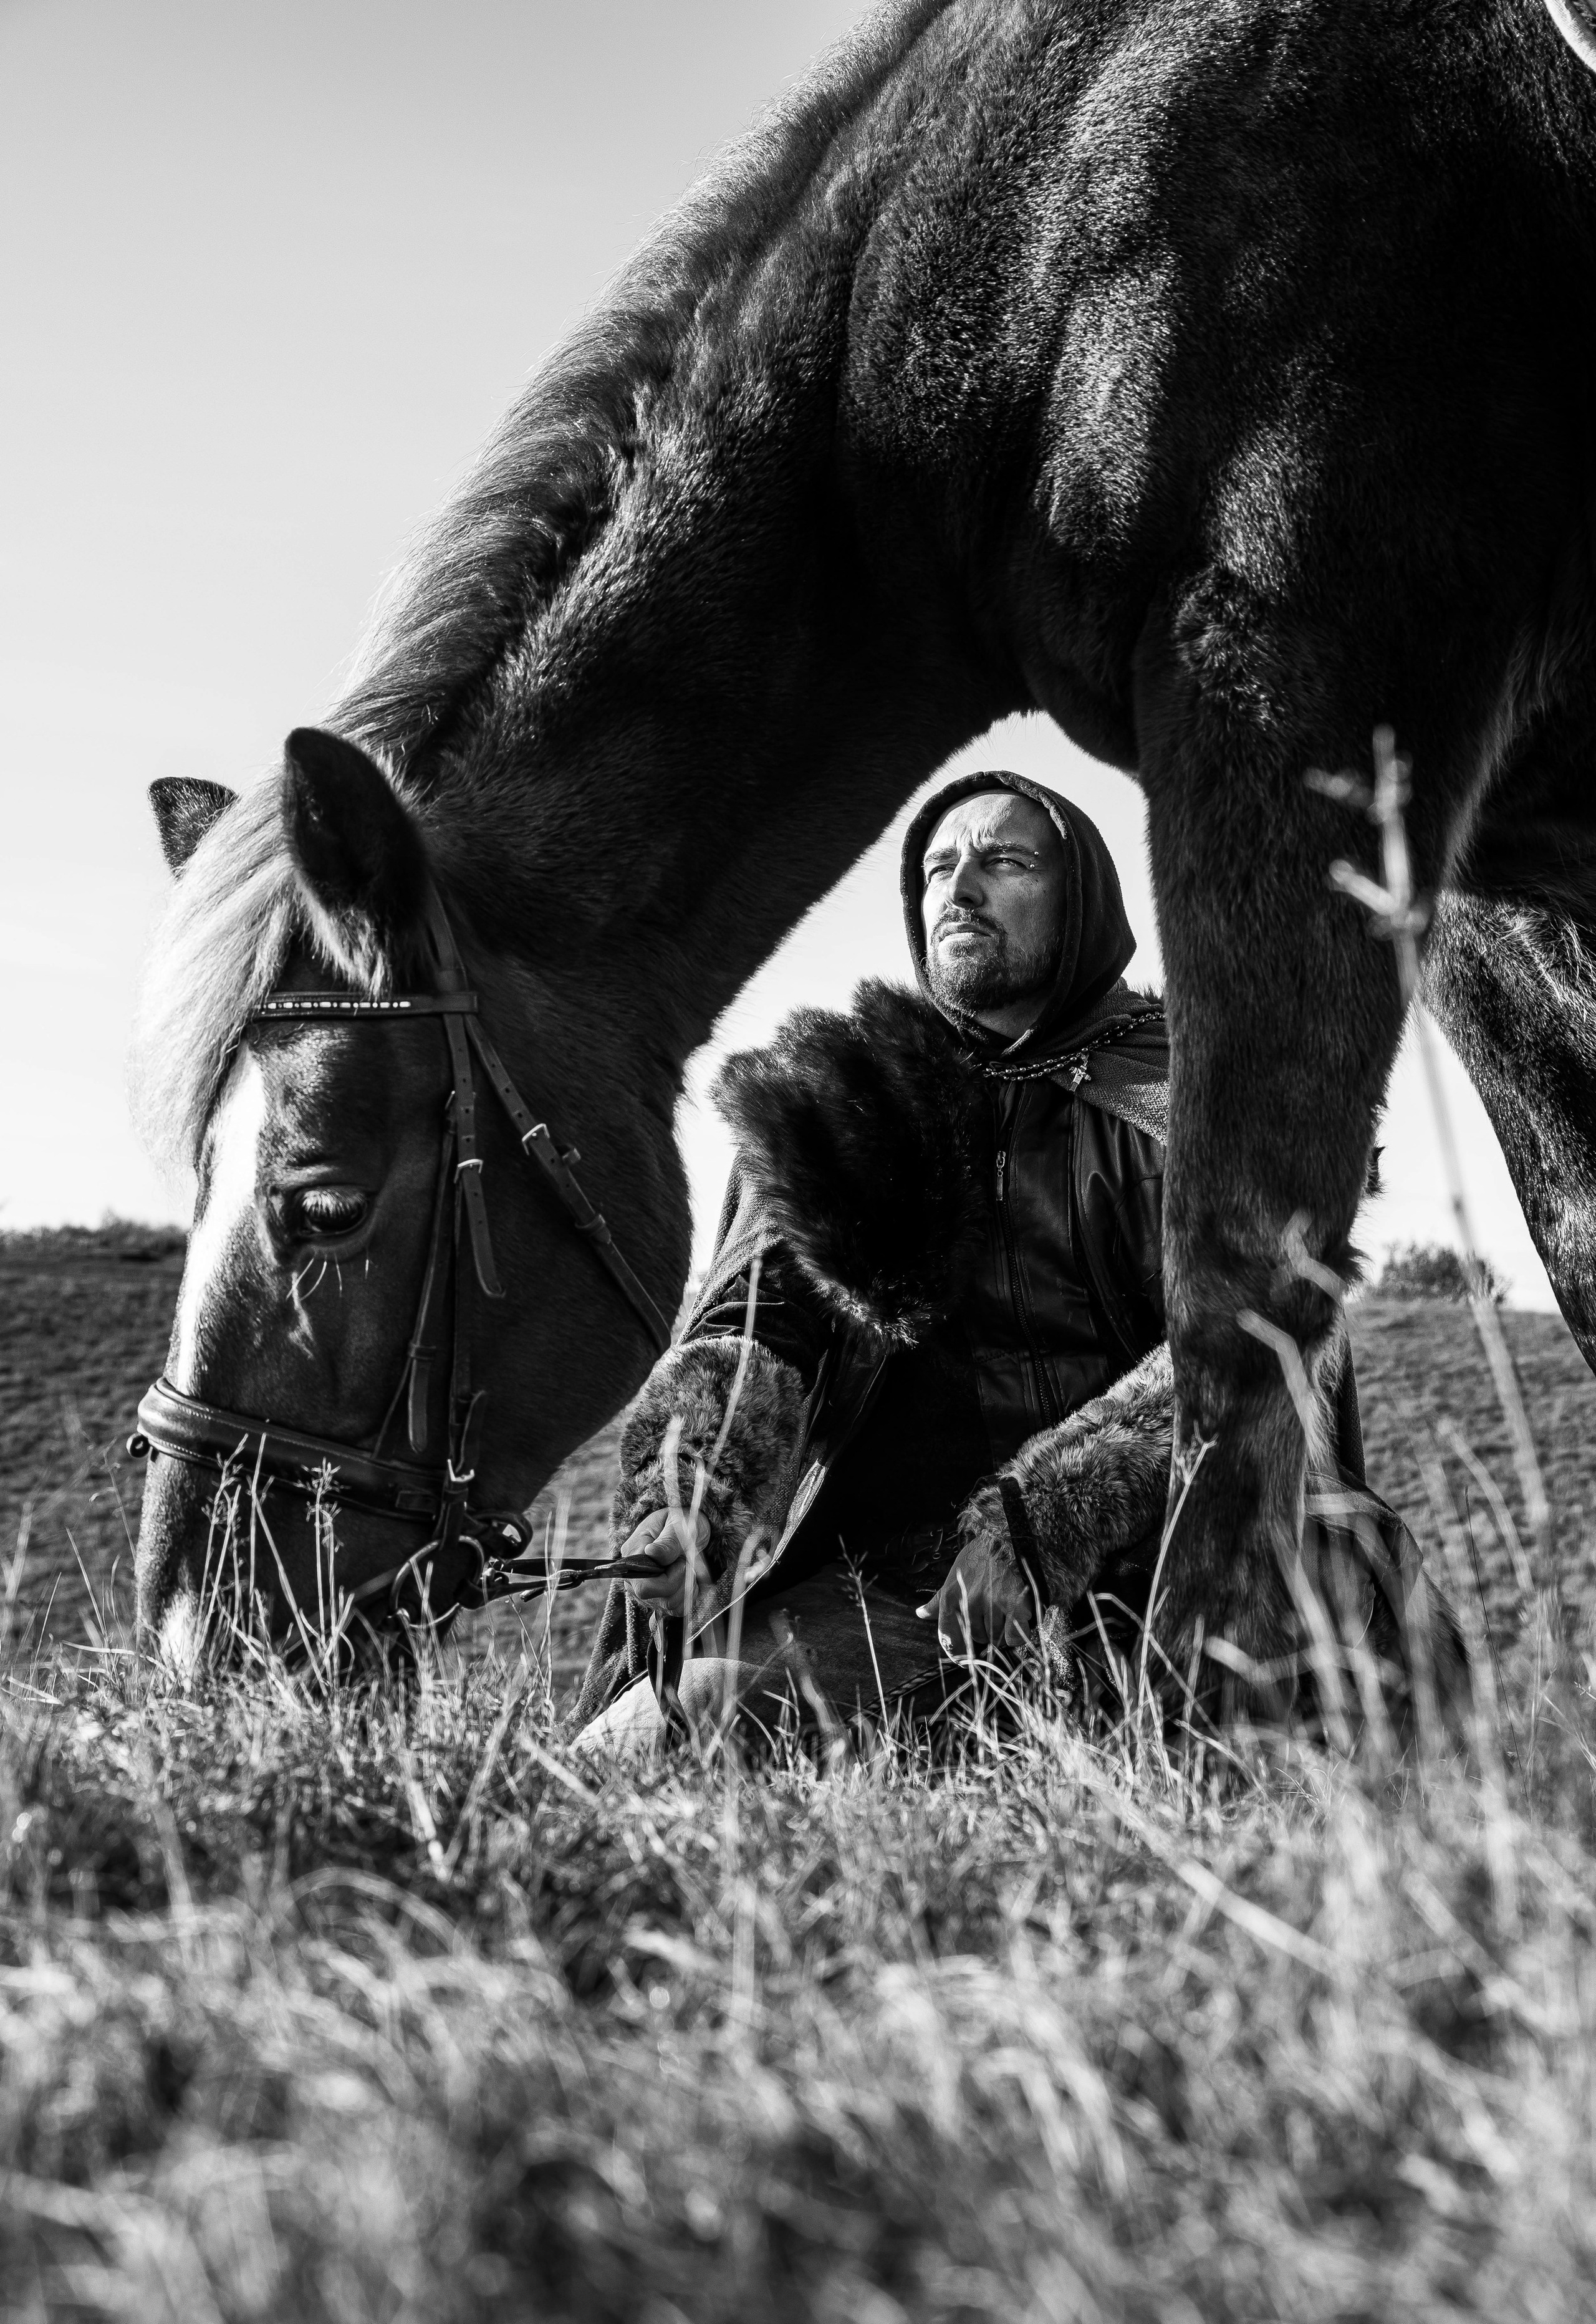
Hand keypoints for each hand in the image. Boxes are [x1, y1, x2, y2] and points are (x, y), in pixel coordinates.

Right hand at [622, 1506, 712, 1617]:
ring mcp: (646, 1592)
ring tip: (687, 1568)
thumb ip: (667, 1541)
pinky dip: (689, 1597)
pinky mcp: (659, 1600)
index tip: (682, 1561)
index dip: (669, 1579)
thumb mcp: (676, 1524)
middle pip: (656, 1599)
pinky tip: (689, 1581)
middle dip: (680, 1583)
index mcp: (633, 1555)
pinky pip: (677, 1611)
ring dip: (687, 1588)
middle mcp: (635, 1578)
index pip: (643, 1586)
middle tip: (686, 1562)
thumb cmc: (680, 1523)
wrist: (688, 1528)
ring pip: (669, 1606)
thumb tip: (652, 1553)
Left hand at [916, 1535, 1034, 1658]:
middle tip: (991, 1610)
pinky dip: (1017, 1634)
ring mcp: (992, 1605)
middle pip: (976, 1638)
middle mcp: (968, 1603)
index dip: (956, 1652)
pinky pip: (1014, 1637)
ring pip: (996, 1638)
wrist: (1008, 1537)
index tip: (963, 1659)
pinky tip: (1017, 1618)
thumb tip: (920, 1614)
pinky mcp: (1015, 1605)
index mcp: (950, 1597)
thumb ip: (937, 1600)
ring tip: (1005, 1606)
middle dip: (984, 1631)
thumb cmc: (980, 1557)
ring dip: (1002, 1629)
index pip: (948, 1637)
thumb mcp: (954, 1575)